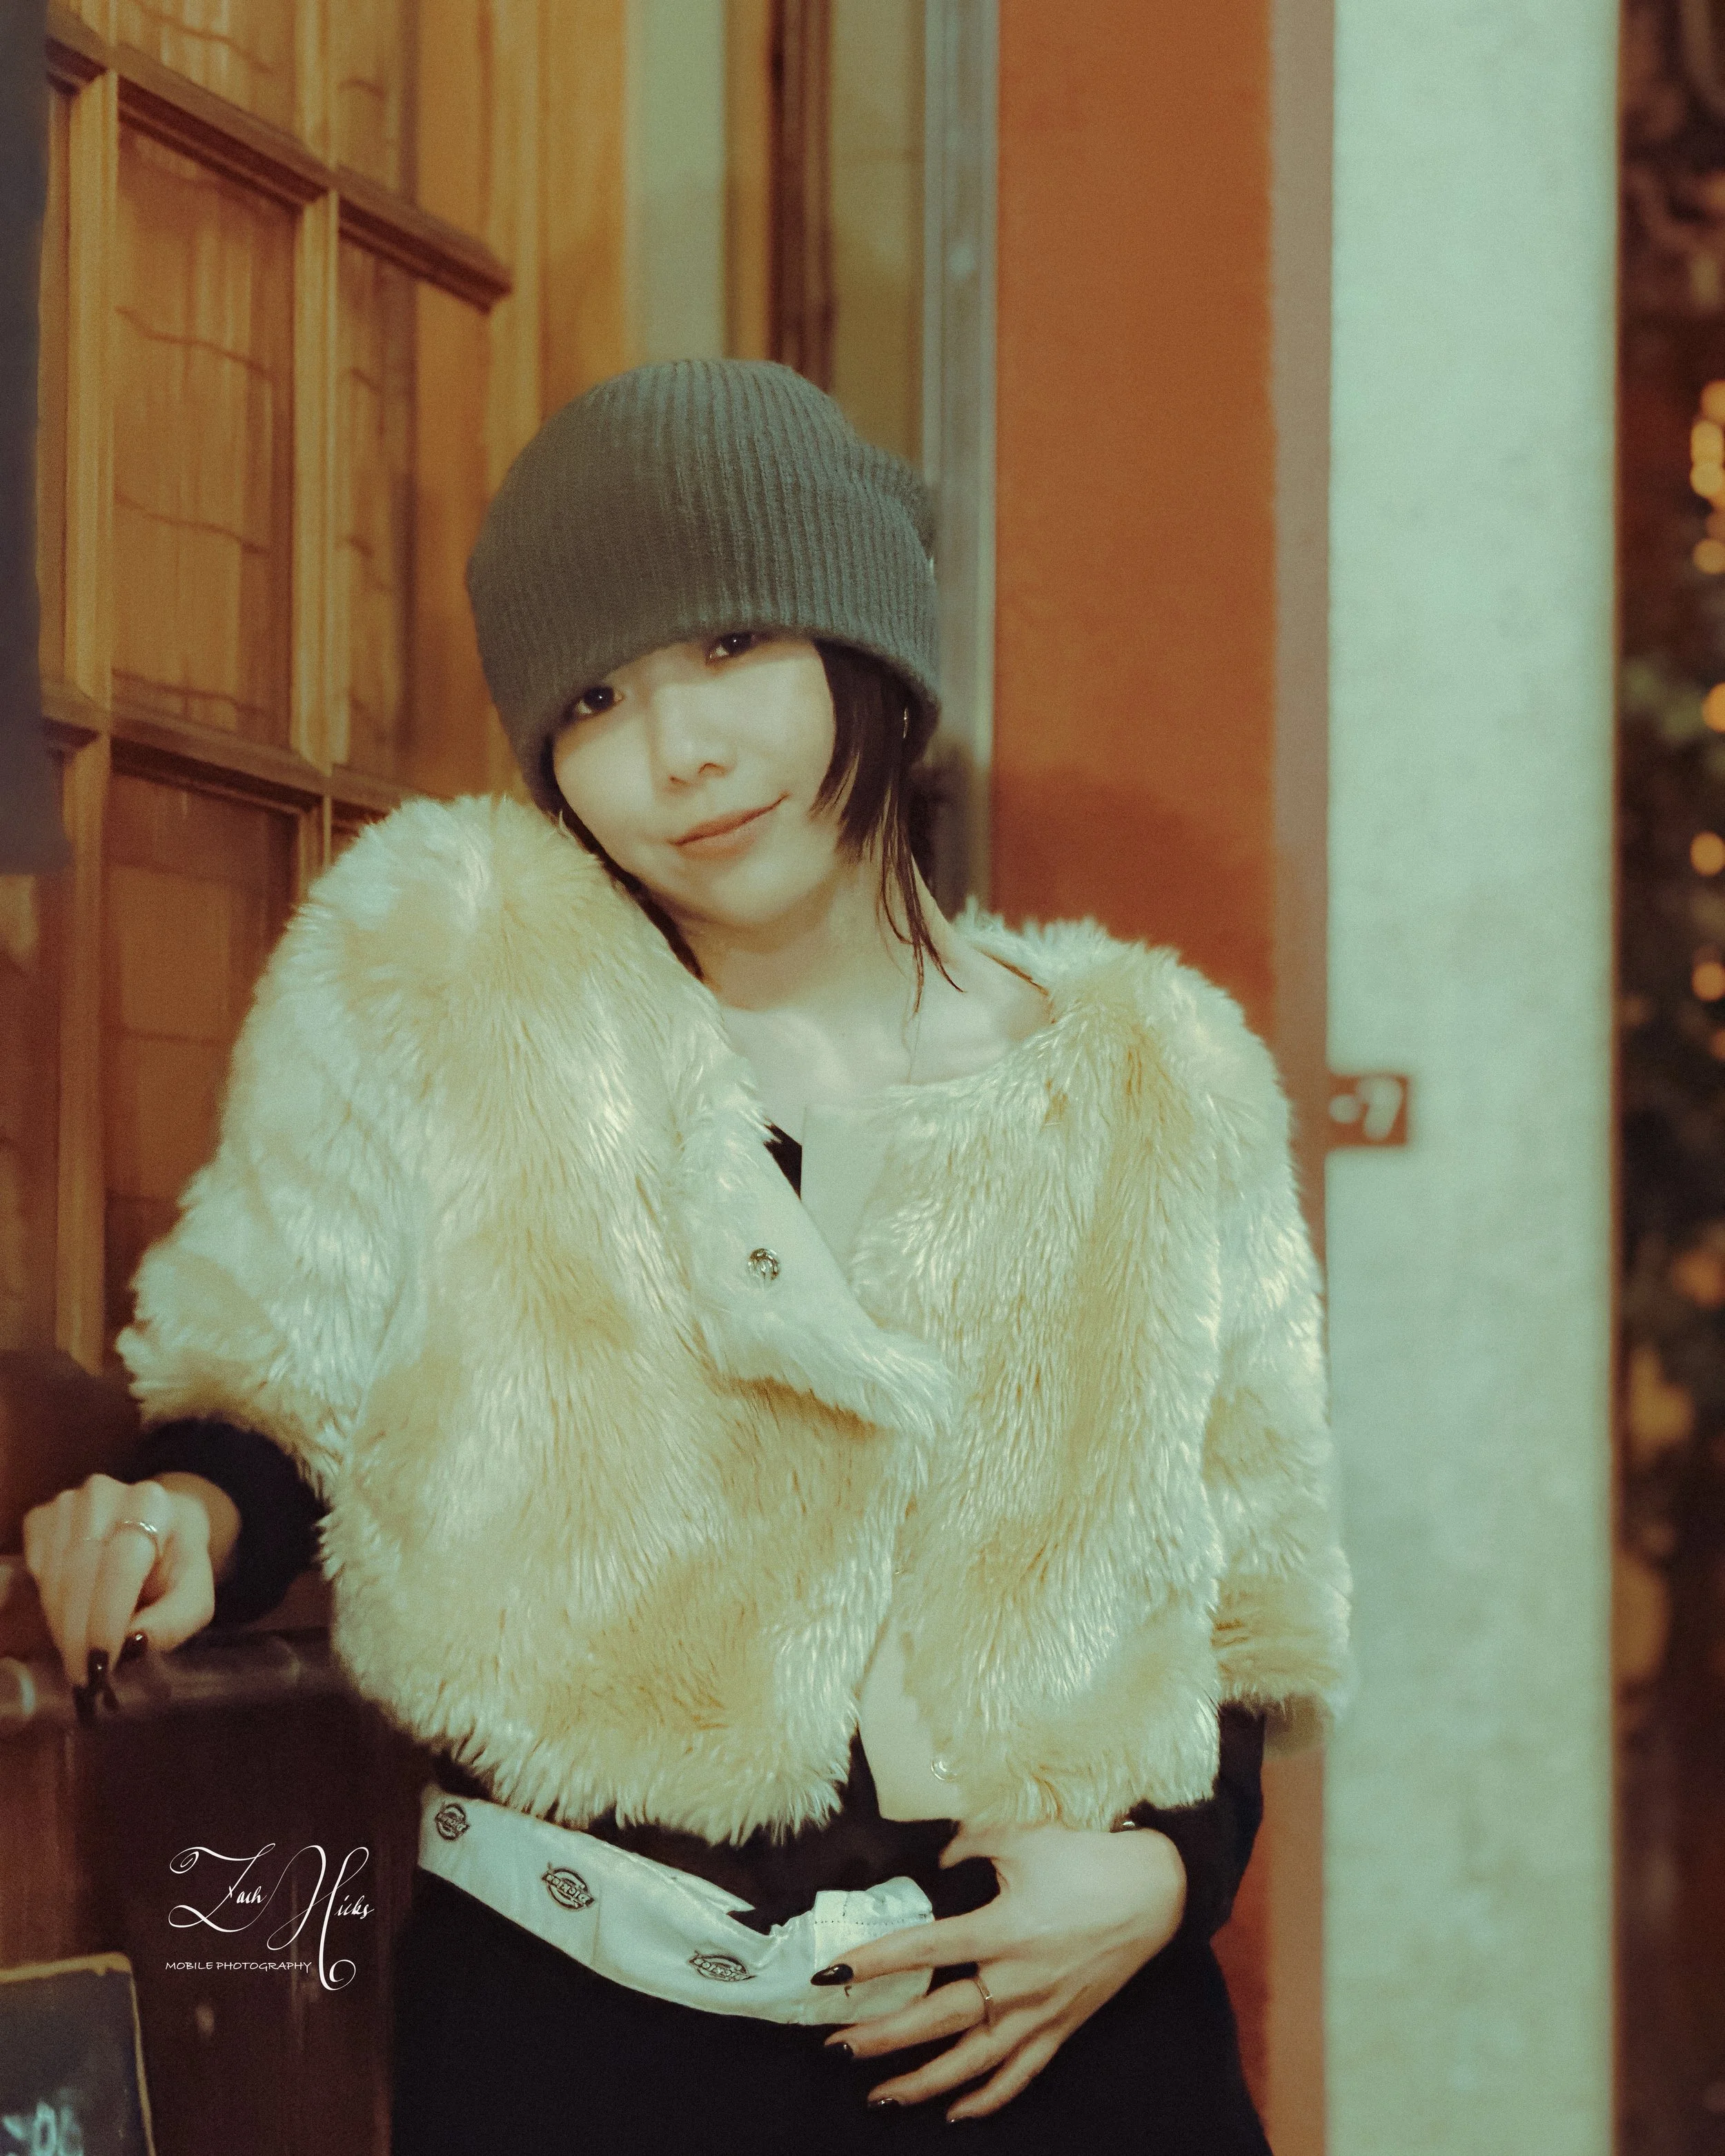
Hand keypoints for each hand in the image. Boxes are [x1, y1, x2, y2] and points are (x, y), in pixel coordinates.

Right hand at [22, 1474, 218, 1688]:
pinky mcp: (43, 1517)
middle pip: (80, 1573)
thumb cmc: (175, 1564)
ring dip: (63, 1624)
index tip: (99, 1665)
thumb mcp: (193, 1594)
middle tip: (84, 1676)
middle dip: (79, 1633)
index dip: (105, 1619)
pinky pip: (36, 1569)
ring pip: (54, 1576)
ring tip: (80, 1655)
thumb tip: (134, 1645)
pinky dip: (48, 1604)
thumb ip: (175, 1620)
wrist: (160, 1524)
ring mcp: (68, 1503)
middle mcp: (105, 1494)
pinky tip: (69, 1621)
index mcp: (152, 1504)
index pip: (120, 1566)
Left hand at [818, 1817, 1186, 2120]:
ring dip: (923, 2082)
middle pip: (938, 2019)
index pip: (922, 1949)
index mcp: (1002, 1929)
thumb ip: (970, 1842)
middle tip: (839, 2046)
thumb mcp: (1024, 1836)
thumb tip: (935, 1857)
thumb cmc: (1086, 1857)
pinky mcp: (1063, 2027)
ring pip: (973, 2062)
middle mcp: (1017, 1980)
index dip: (873, 1962)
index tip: (830, 1975)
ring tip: (879, 2095)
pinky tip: (954, 2112)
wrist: (1156, 1891)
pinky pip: (1021, 2075)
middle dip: (884, 2037)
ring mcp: (1041, 2011)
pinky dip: (987, 2099)